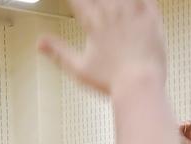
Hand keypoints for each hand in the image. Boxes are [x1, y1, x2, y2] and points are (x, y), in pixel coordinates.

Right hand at [39, 0, 165, 95]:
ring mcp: (132, 11)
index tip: (77, 5)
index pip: (77, 0)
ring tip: (112, 6)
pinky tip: (137, 2)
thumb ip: (58, 52)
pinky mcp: (151, 15)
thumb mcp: (78, 69)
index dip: (75, 2)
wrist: (140, 87)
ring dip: (116, 0)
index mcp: (93, 22)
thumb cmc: (111, 82)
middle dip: (95, 2)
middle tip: (97, 9)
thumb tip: (39, 43)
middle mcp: (111, 11)